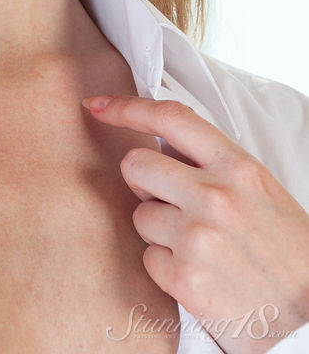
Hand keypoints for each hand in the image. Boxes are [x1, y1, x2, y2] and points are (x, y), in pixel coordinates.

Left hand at [82, 94, 308, 353]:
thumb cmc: (286, 254)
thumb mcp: (259, 191)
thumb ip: (212, 165)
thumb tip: (160, 146)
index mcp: (238, 166)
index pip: (171, 118)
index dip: (127, 107)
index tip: (97, 105)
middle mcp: (215, 195)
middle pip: (135, 164)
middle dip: (142, 182)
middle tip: (169, 202)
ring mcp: (198, 236)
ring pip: (139, 214)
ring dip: (159, 230)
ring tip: (199, 248)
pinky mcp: (185, 279)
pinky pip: (147, 258)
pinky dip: (165, 268)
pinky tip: (198, 275)